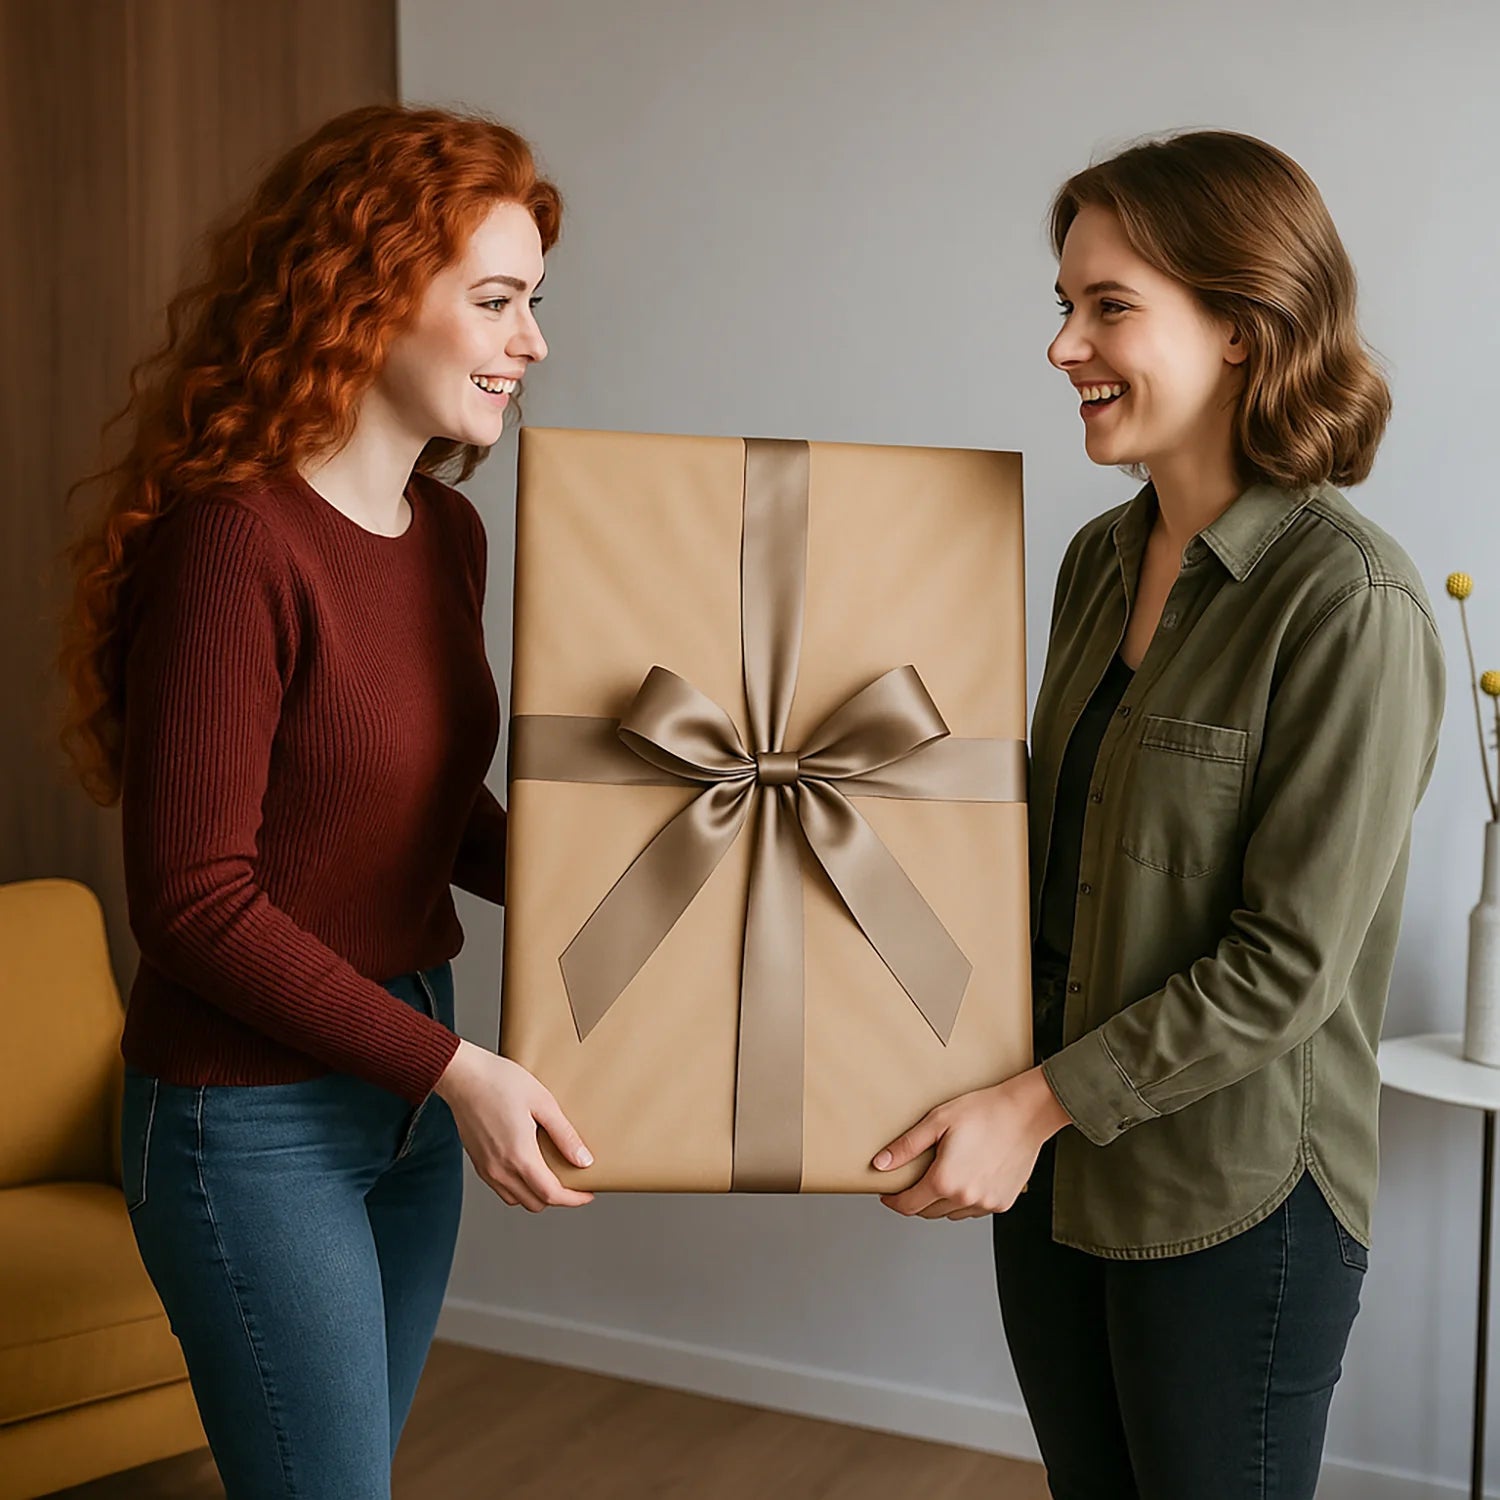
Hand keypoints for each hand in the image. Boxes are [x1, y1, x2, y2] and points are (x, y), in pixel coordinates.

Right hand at [434, 1040, 594, 1211]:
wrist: (463, 1075)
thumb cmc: (500, 1082)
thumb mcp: (542, 1102)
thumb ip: (564, 1135)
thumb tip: (583, 1160)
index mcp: (519, 1156)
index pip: (551, 1194)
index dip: (574, 1199)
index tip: (588, 1193)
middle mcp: (500, 1169)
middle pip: (535, 1203)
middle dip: (557, 1197)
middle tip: (572, 1180)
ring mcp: (486, 1168)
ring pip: (516, 1199)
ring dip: (536, 1194)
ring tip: (551, 1173)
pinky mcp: (477, 1162)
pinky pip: (501, 1188)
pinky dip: (518, 1187)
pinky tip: (527, 1166)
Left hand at [872, 1066, 1070, 1220]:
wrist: (1026, 1113)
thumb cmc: (984, 1111)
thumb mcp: (937, 1121)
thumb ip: (906, 1147)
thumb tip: (880, 1164)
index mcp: (945, 1180)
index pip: (909, 1205)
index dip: (894, 1201)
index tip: (889, 1195)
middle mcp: (966, 1198)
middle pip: (928, 1212)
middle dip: (915, 1200)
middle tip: (912, 1182)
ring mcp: (986, 1203)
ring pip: (951, 1214)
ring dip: (940, 1202)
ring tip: (941, 1177)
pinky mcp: (1003, 1202)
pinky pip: (974, 1210)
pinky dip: (964, 1201)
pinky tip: (965, 1179)